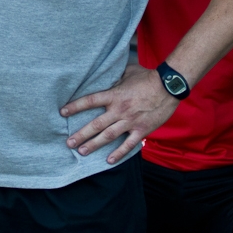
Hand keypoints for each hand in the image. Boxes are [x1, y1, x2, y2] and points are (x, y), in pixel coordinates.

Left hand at [61, 64, 177, 164]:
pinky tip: (109, 160)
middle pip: (96, 124)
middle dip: (81, 134)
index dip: (75, 107)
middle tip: (69, 143)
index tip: (63, 112)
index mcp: (115, 95)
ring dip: (94, 145)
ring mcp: (130, 121)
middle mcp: (119, 110)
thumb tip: (107, 75)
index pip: (90, 101)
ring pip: (108, 136)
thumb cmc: (148, 77)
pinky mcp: (142, 130)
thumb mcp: (128, 72)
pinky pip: (128, 144)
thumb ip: (115, 77)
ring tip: (82, 152)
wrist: (169, 86)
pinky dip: (118, 153)